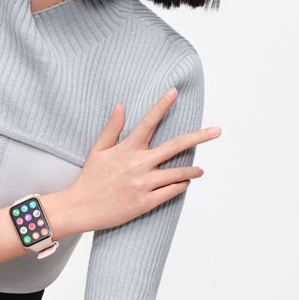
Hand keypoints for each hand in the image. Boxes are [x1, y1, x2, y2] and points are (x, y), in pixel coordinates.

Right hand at [66, 86, 220, 233]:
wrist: (81, 208)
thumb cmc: (90, 179)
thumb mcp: (98, 150)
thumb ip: (112, 128)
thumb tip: (120, 106)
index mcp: (127, 149)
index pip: (148, 122)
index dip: (162, 105)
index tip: (174, 91)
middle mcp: (139, 164)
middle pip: (176, 146)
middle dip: (199, 137)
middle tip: (217, 131)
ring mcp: (144, 184)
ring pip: (179, 173)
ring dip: (193, 170)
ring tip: (200, 170)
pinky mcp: (146, 202)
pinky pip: (171, 192)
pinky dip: (181, 186)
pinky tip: (184, 183)